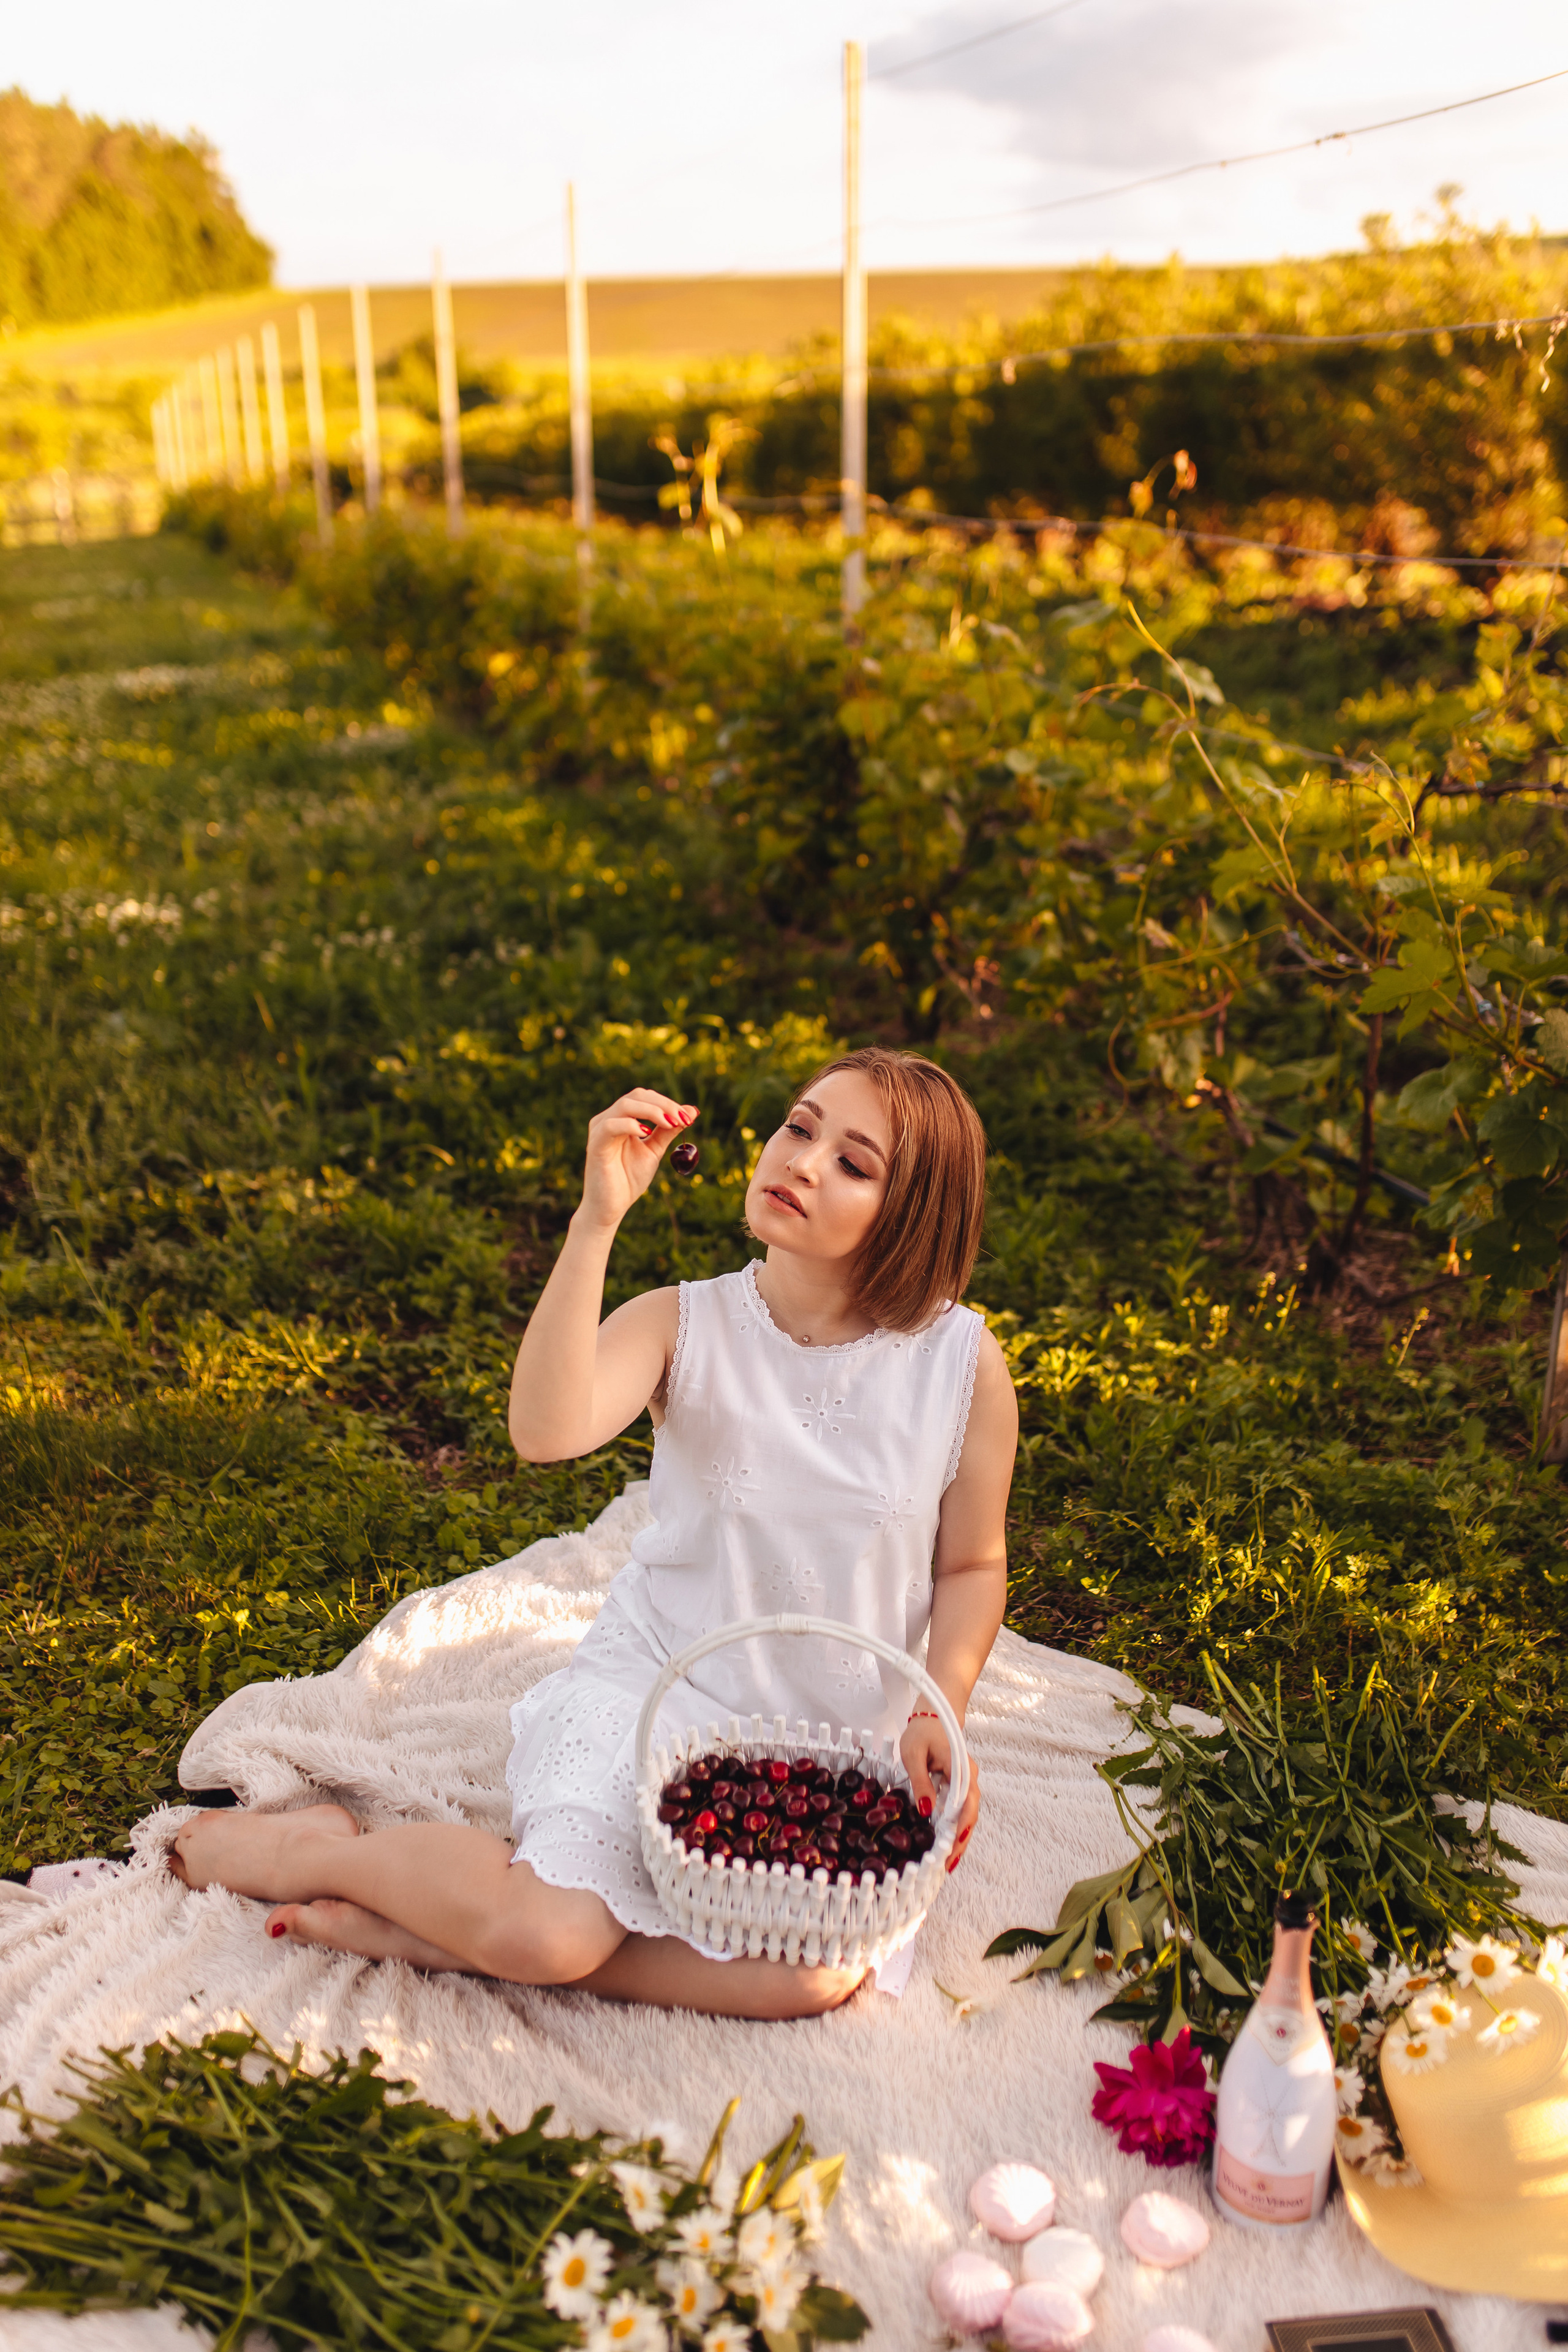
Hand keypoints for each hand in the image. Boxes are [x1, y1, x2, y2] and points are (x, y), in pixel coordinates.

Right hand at [577, 1088, 697, 1234]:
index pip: (645, 1097)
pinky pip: (611, 1126)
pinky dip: (630, 1125)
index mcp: (621, 1118)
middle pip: (637, 1096)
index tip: (690, 1116)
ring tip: (670, 1123)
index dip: (668, 1103)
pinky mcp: (595, 1144)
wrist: (610, 1207)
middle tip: (683, 1118)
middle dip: (664, 1105)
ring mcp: (600, 1130)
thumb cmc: (628, 1179)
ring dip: (652, 1111)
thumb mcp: (654, 1151)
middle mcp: (608, 1119)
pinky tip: (646, 1133)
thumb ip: (668, 1131)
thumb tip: (692, 1111)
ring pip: (625, 1105)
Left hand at [900, 1711, 979, 1872]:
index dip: (961, 1827)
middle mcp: (970, 1777)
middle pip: (970, 1814)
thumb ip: (920, 1781)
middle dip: (961, 1840)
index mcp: (960, 1767)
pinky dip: (955, 1826)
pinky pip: (961, 1809)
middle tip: (949, 1865)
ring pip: (967, 1814)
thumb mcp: (912, 1754)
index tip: (953, 1847)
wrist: (936, 1714)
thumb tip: (926, 1811)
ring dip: (959, 1836)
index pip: (967, 1802)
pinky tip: (946, 1842)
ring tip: (948, 1860)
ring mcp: (967, 1782)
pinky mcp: (961, 1786)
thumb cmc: (922, 1732)